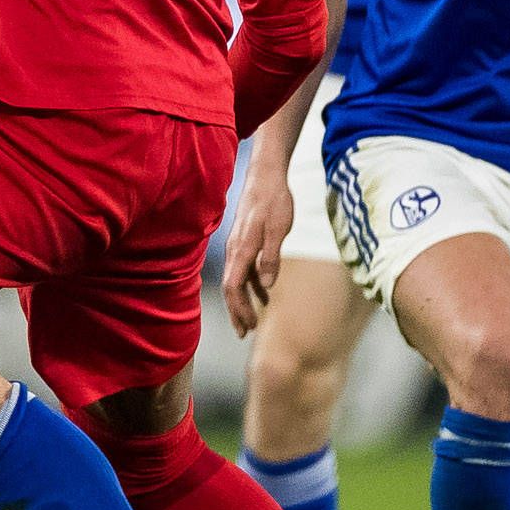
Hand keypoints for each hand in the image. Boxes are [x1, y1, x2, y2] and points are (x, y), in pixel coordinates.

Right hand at [222, 168, 297, 336]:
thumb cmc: (274, 200)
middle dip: (237, 312)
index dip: (239, 309)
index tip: (249, 326)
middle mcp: (235, 250)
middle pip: (231, 288)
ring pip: (236, 281)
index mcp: (241, 249)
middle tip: (245, 333)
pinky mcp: (245, 242)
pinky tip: (264, 294)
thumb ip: (271, 257)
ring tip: (252, 321)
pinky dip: (251, 286)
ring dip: (243, 302)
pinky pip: (244, 270)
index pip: (233, 287)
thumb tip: (267, 285)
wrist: (265, 176)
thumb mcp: (278, 228)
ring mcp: (238, 246)